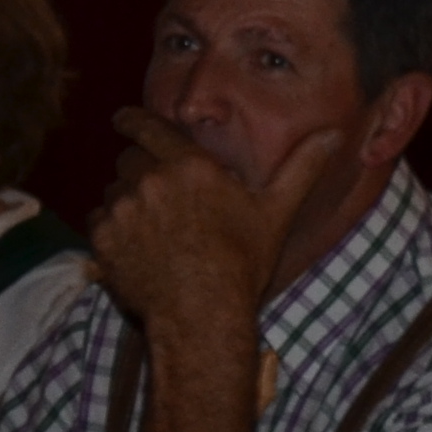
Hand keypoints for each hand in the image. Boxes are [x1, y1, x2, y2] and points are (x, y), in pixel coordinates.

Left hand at [88, 108, 335, 340]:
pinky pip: (98, 222)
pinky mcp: (101, 239)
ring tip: (154, 229)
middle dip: (141, 170)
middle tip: (159, 195)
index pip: (148, 127)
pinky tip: (137, 248)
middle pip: (129, 161)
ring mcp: (121, 209)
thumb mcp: (276, 210)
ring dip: (127, 201)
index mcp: (187, 165)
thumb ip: (300, 167)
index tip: (122, 119)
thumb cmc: (242, 261)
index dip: (132, 120)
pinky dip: (112, 230)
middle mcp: (148, 180)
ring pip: (113, 192)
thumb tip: (333, 135)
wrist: (202, 313)